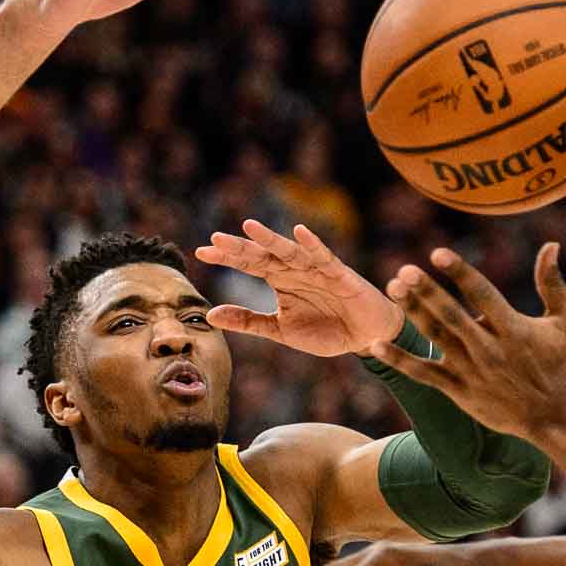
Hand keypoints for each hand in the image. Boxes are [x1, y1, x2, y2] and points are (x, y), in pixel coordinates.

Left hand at [196, 219, 401, 356]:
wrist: (365, 338)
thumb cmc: (326, 330)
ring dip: (270, 240)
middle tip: (215, 240)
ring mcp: (316, 269)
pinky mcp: (339, 274)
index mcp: (279, 280)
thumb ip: (248, 321)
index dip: (226, 258)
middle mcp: (294, 269)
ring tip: (248, 227)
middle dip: (240, 247)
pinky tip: (300, 232)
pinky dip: (312, 245)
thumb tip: (210, 315)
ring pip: (289, 251)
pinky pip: (324, 256)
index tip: (200, 253)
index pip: (248, 264)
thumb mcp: (280, 330)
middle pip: (263, 254)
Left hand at [370, 242, 565, 436]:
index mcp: (514, 329)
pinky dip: (399, 361)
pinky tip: (375, 345)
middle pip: (452, 316)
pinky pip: (423, 374)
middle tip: (404, 271)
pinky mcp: (459, 390)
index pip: (482, 295)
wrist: (555, 415)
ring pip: (436, 338)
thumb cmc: (563, 362)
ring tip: (392, 288)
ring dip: (413, 313)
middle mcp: (489, 349)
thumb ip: (554, 283)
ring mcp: (472, 371)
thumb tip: (551, 245)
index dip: (459, 273)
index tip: (438, 254)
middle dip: (427, 292)